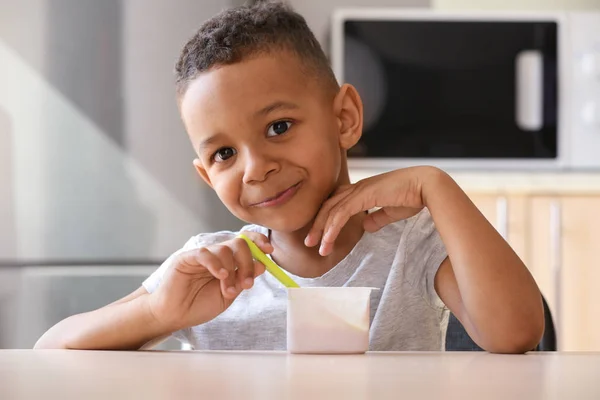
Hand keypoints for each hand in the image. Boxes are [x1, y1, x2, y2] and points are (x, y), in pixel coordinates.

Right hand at [148, 231, 271, 331]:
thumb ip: (243, 279)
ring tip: (228, 290)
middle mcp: (216, 255)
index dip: (258, 241)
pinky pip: (205, 253)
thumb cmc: (198, 306)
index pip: (245, 242)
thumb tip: (262, 264)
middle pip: (239, 244)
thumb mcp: (228, 294)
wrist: (175, 316)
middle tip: (247, 284)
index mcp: (227, 261)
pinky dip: (216, 264)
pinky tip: (220, 276)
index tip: (268, 251)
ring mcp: (201, 255)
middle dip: (248, 263)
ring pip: (224, 249)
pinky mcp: (186, 258)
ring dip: (231, 272)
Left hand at [305, 167, 439, 255]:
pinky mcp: (364, 195)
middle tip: (310, 243)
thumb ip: (378, 218)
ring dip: (322, 230)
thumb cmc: (414, 196)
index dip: (326, 219)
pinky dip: (332, 227)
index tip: (321, 236)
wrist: (427, 186)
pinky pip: (342, 213)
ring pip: (332, 211)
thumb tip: (366, 226)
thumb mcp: (392, 211)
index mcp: (363, 190)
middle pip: (329, 206)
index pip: (337, 203)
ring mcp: (359, 190)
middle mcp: (357, 188)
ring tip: (317, 247)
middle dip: (317, 225)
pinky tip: (327, 239)